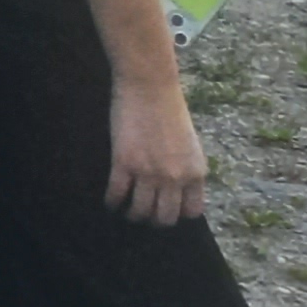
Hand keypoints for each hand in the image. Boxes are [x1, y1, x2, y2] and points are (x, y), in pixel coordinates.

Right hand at [105, 72, 207, 226]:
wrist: (149, 86)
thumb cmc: (170, 109)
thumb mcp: (189, 144)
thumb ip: (186, 168)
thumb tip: (175, 187)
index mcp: (195, 172)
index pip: (191, 211)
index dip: (178, 214)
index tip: (167, 210)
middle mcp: (175, 178)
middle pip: (165, 217)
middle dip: (154, 220)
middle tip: (145, 214)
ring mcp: (149, 172)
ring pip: (140, 211)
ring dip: (132, 214)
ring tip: (126, 210)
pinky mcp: (124, 163)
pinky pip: (117, 194)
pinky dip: (112, 202)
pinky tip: (110, 201)